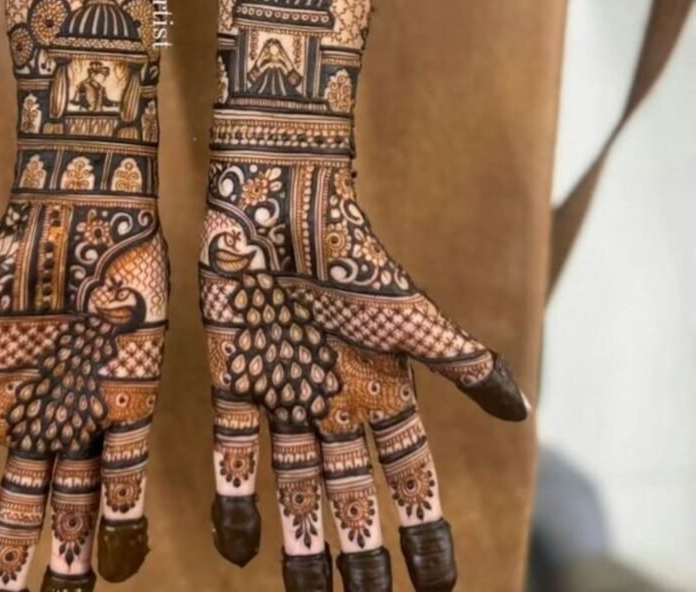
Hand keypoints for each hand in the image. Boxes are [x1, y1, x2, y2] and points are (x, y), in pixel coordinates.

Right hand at [0, 197, 166, 591]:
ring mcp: (83, 411)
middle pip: (19, 508)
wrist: (82, 219)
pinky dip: (122, 513)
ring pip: (73, 499)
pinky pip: (126, 466)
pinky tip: (119, 557)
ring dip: (67, 552)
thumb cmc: (12, 265)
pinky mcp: (130, 395)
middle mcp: (35, 419)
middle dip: (10, 562)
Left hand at [201, 161, 526, 591]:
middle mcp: (334, 400)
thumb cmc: (352, 256)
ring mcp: (285, 392)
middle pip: (352, 493)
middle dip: (362, 550)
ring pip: (296, 485)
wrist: (282, 205)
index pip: (410, 475)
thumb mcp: (411, 315)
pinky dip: (238, 499)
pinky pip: (237, 451)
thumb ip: (461, 363)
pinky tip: (238, 549)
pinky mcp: (236, 379)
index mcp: (381, 386)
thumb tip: (523, 413)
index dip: (424, 528)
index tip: (438, 585)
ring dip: (303, 540)